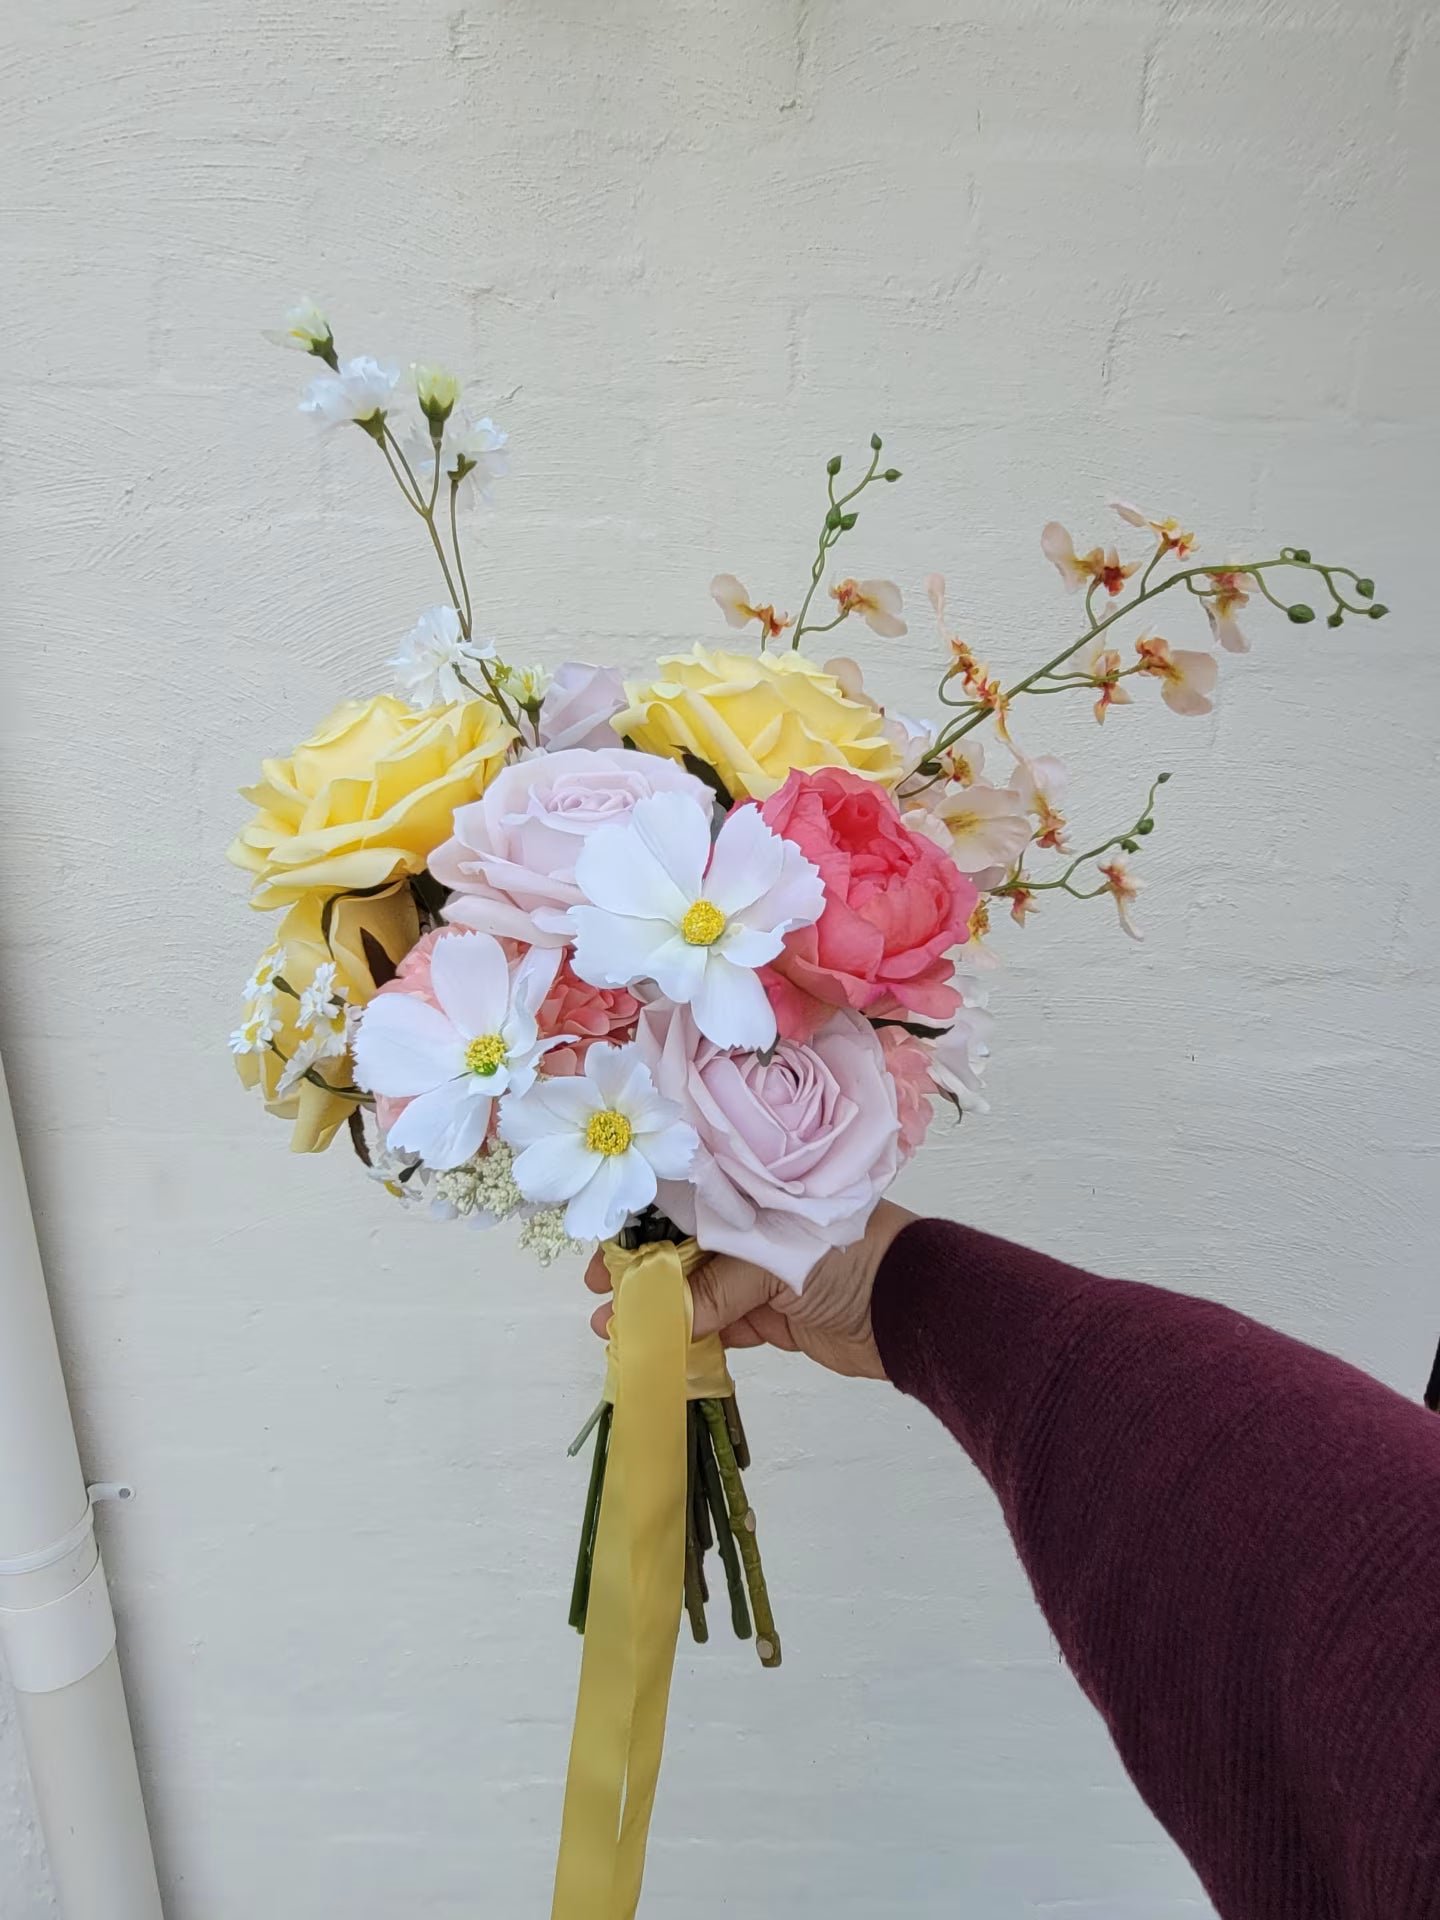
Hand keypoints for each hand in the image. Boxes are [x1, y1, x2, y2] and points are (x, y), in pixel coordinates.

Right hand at [583, 1201, 914, 1380]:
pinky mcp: (777, 1316)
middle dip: (644, 1273)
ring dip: (664, 1311)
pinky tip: (663, 1348)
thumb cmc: (852, 1258)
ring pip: (702, 1290)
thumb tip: (658, 1317)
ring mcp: (767, 1273)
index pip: (689, 1200)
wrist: (916, 1311)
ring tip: (619, 1330)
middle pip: (688, 1248)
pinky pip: (726, 1325)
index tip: (606, 1249)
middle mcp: (759, 1227)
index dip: (644, 1224)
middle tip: (603, 1296)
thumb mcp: (775, 1262)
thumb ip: (716, 1288)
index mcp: (759, 1193)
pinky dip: (697, 1337)